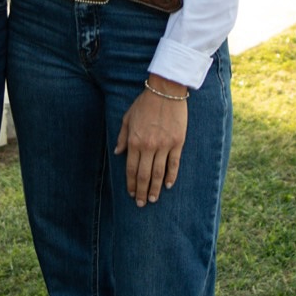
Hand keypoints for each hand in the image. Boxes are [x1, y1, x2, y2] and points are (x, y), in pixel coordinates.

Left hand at [114, 78, 187, 206]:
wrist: (165, 91)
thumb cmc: (144, 104)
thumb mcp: (127, 118)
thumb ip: (123, 137)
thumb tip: (118, 153)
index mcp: (135, 141)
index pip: (131, 169)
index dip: (130, 183)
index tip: (130, 193)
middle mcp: (149, 146)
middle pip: (144, 175)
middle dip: (141, 191)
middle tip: (141, 203)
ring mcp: (164, 145)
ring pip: (158, 173)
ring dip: (154, 189)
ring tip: (152, 199)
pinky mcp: (177, 143)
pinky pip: (174, 164)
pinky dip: (170, 176)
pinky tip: (167, 186)